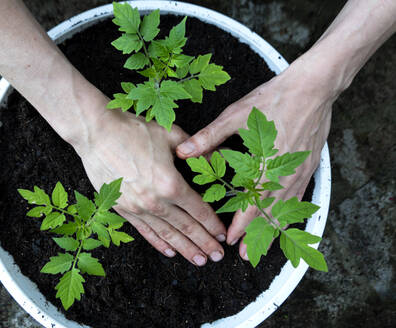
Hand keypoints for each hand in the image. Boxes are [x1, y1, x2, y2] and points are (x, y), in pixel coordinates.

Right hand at [74, 107, 226, 265]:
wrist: (97, 134)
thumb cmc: (133, 130)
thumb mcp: (171, 135)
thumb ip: (196, 151)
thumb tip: (217, 159)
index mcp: (170, 184)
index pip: (198, 210)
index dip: (213, 224)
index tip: (223, 235)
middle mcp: (155, 201)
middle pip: (186, 227)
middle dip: (204, 243)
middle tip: (217, 256)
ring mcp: (137, 208)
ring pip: (167, 234)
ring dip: (185, 249)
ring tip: (199, 260)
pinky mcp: (122, 209)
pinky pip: (144, 231)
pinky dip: (158, 243)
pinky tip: (170, 252)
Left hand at [175, 60, 333, 260]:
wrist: (313, 87)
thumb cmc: (274, 99)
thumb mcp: (237, 115)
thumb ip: (209, 137)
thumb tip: (183, 151)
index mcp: (265, 162)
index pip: (252, 202)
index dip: (241, 223)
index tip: (230, 238)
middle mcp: (285, 173)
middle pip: (270, 213)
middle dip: (257, 235)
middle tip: (245, 255)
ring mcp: (300, 171)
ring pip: (286, 209)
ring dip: (272, 229)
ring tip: (262, 246)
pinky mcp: (309, 166)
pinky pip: (299, 197)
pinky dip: (290, 213)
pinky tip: (285, 222)